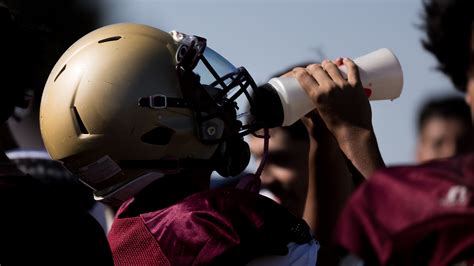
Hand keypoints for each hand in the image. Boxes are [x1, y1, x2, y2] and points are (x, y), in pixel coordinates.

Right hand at [285, 58, 384, 177]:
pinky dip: (348, 62)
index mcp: (317, 96)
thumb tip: (303, 107)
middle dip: (312, 67)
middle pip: (317, 69)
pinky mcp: (356, 86)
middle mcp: (329, 88)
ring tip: (326, 64)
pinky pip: (352, 69)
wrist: (353, 134)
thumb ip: (309, 110)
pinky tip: (344, 60)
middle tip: (312, 69)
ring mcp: (343, 85)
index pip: (303, 76)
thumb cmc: (333, 128)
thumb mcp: (316, 117)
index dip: (298, 71)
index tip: (297, 71)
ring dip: (327, 63)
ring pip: (333, 66)